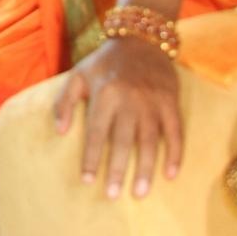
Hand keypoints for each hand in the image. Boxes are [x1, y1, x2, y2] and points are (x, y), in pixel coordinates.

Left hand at [53, 37, 182, 198]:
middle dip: (117, 171)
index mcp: (105, 94)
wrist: (141, 39)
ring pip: (150, 142)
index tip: (88, 180)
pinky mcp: (171, 102)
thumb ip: (64, 102)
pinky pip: (176, 132)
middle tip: (113, 196)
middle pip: (123, 142)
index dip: (92, 158)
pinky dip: (175, 154)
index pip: (97, 133)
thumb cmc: (104, 62)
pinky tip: (170, 175)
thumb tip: (61, 131)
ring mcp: (153, 102)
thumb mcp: (77, 75)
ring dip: (146, 169)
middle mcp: (130, 100)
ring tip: (140, 193)